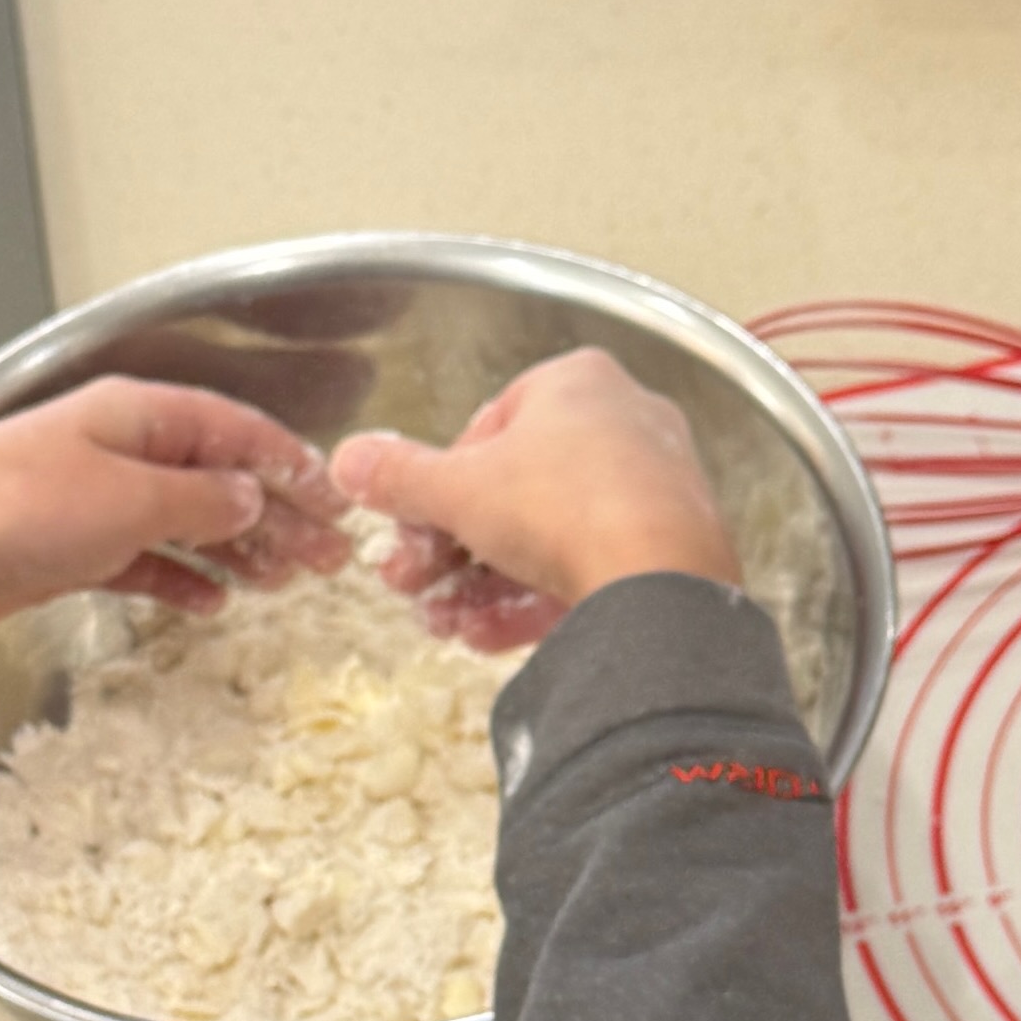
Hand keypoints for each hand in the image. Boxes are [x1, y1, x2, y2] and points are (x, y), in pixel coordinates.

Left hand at [0, 377, 350, 647]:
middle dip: (278, 515)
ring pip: (187, 523)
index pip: (236, 431)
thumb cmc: (12, 508)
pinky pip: (144, 561)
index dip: (291, 464)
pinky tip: (213, 604)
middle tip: (330, 559)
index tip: (337, 502)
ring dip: (238, 550)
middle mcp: (121, 452)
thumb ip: (198, 498)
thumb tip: (252, 496)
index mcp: (138, 416)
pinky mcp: (69, 551)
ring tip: (285, 582)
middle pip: (219, 478)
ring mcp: (94, 502)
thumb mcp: (126, 499)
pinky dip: (181, 579)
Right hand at [331, 350, 737, 653]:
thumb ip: (399, 476)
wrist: (660, 581)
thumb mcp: (457, 490)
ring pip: (551, 535)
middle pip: (518, 487)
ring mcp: (655, 486)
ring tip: (444, 622)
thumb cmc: (565, 507)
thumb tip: (349, 460)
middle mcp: (625, 421)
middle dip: (457, 544)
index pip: (488, 426)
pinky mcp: (671, 546)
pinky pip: (590, 567)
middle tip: (414, 580)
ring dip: (486, 582)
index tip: (418, 521)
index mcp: (576, 382)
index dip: (444, 480)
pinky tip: (489, 637)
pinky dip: (537, 600)